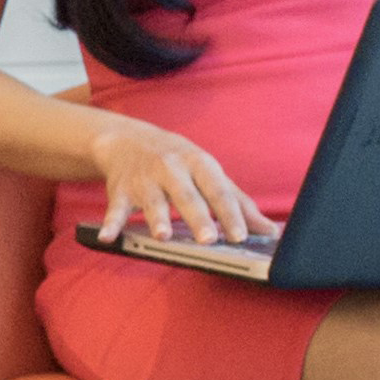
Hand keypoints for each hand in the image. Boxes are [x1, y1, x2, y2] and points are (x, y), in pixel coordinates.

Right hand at [89, 116, 273, 246]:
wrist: (128, 140)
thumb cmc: (179, 162)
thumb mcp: (209, 173)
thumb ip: (238, 202)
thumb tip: (271, 231)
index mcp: (198, 164)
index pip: (218, 190)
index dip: (229, 213)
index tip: (240, 236)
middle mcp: (171, 169)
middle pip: (187, 195)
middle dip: (197, 217)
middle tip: (208, 240)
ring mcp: (144, 180)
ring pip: (152, 201)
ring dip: (158, 218)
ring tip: (164, 237)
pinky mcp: (119, 191)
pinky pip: (115, 208)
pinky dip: (111, 223)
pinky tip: (108, 237)